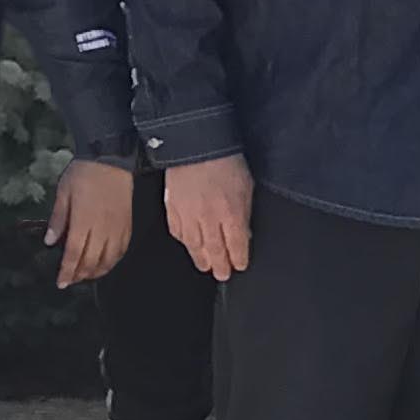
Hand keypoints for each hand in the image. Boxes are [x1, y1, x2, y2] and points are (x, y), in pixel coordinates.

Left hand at [47, 158, 135, 286]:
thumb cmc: (84, 173)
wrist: (111, 159)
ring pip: (109, 258)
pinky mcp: (127, 224)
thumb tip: (49, 241)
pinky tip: (106, 263)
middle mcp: (101, 228)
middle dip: (80, 274)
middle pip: (91, 260)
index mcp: (83, 220)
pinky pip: (122, 249)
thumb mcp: (63, 192)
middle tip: (71, 280)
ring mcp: (117, 227)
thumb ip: (57, 219)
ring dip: (97, 271)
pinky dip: (113, 261)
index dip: (67, 270)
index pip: (73, 252)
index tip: (61, 282)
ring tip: (87, 275)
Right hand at [168, 154, 255, 279]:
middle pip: (215, 250)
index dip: (239, 258)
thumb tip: (244, 233)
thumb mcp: (247, 187)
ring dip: (201, 259)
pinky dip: (184, 242)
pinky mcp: (172, 208)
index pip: (237, 245)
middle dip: (220, 265)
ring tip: (205, 267)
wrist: (197, 144)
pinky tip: (188, 246)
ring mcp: (188, 215)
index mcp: (231, 214)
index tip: (240, 265)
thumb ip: (245, 213)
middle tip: (222, 275)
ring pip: (194, 245)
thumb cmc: (226, 162)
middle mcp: (209, 219)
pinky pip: (177, 231)